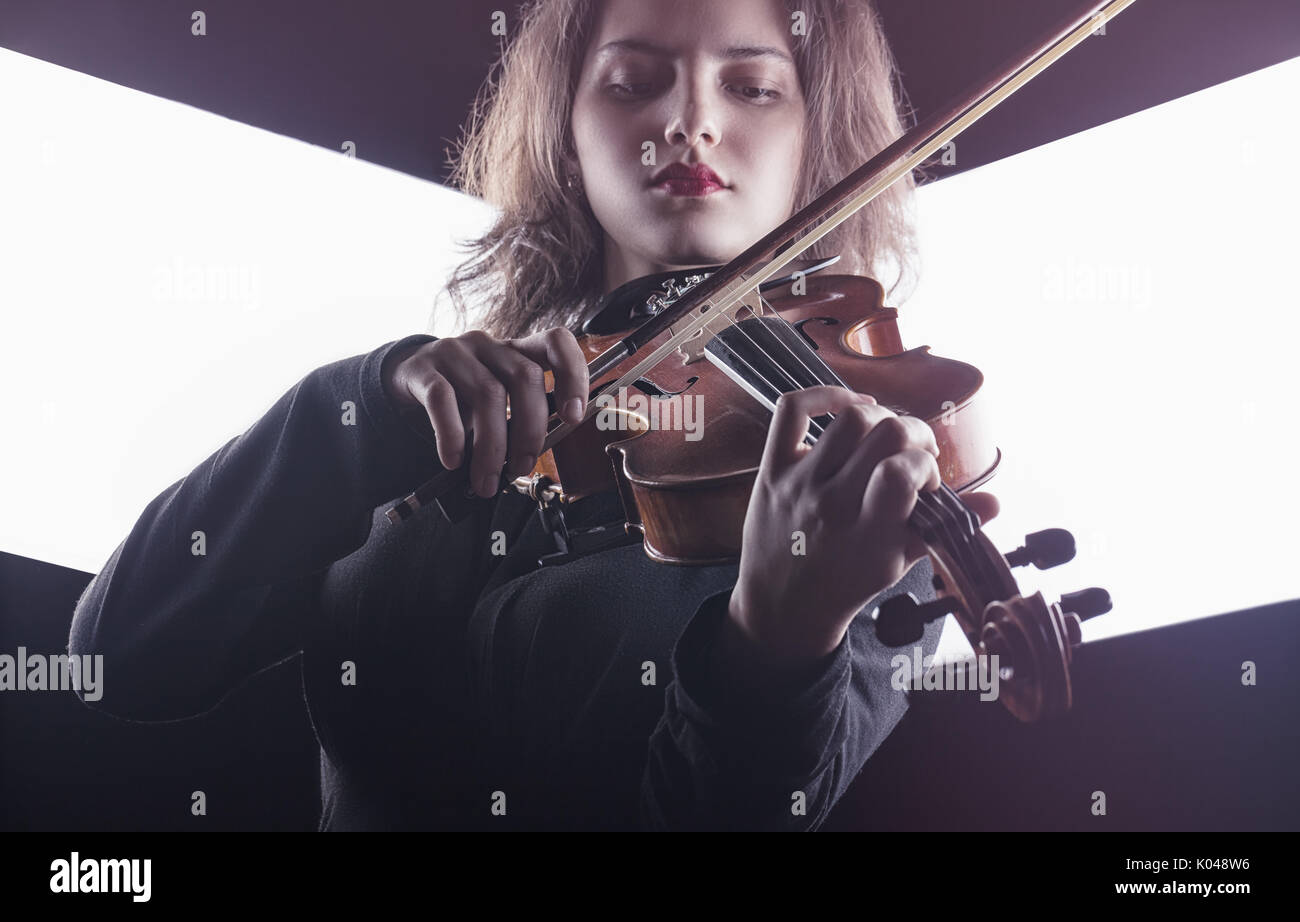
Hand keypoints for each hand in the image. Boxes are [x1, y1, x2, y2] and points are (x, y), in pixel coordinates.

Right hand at [381, 328, 588, 497]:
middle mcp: (489, 346)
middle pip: (525, 377)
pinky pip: (442, 401)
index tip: (573, 416)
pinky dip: (452, 436)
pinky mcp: (424, 370)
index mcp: (517, 350)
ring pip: (487, 394)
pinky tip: (454, 461)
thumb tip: (531, 459)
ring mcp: (455, 353)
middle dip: (530, 431)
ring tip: (486, 479)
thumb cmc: (463, 395)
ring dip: (492, 447)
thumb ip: (519, 419)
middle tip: (521, 467)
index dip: (572, 375)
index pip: (556, 343)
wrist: (408, 377)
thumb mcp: (497, 400)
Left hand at [725, 385, 997, 677]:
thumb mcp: (898, 563)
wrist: (781, 607)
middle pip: (884, 434)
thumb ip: (943, 528)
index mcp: (867, 536)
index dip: (925, 464)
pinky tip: (849, 404)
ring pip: (849, 419)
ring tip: (887, 434)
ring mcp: (798, 484)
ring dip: (881, 415)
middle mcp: (831, 506)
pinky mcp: (772, 469)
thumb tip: (995, 501)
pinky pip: (792, 410)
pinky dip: (823, 395)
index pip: (901, 472)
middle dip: (916, 432)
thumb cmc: (847, 582)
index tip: (927, 479)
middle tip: (917, 450)